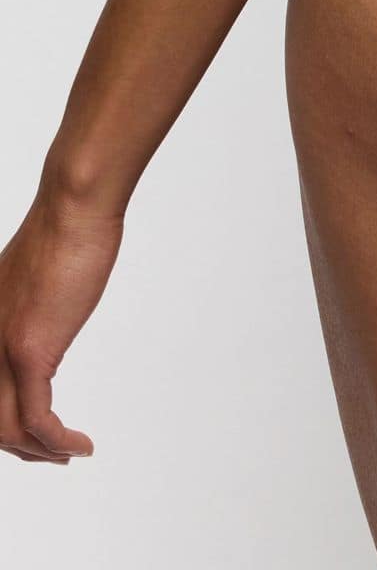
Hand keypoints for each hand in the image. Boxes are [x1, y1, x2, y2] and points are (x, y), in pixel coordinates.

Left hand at [0, 185, 122, 462]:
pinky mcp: (29, 351)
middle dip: (21, 447)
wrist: (73, 210)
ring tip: (69, 454)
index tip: (34, 436)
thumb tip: (45, 321)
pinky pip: (36, 418)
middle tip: (53, 455)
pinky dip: (56, 441)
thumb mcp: (37, 279)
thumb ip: (31, 307)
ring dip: (40, 452)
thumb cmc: (65, 231)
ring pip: (6, 428)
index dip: (3, 425)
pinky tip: (79, 444)